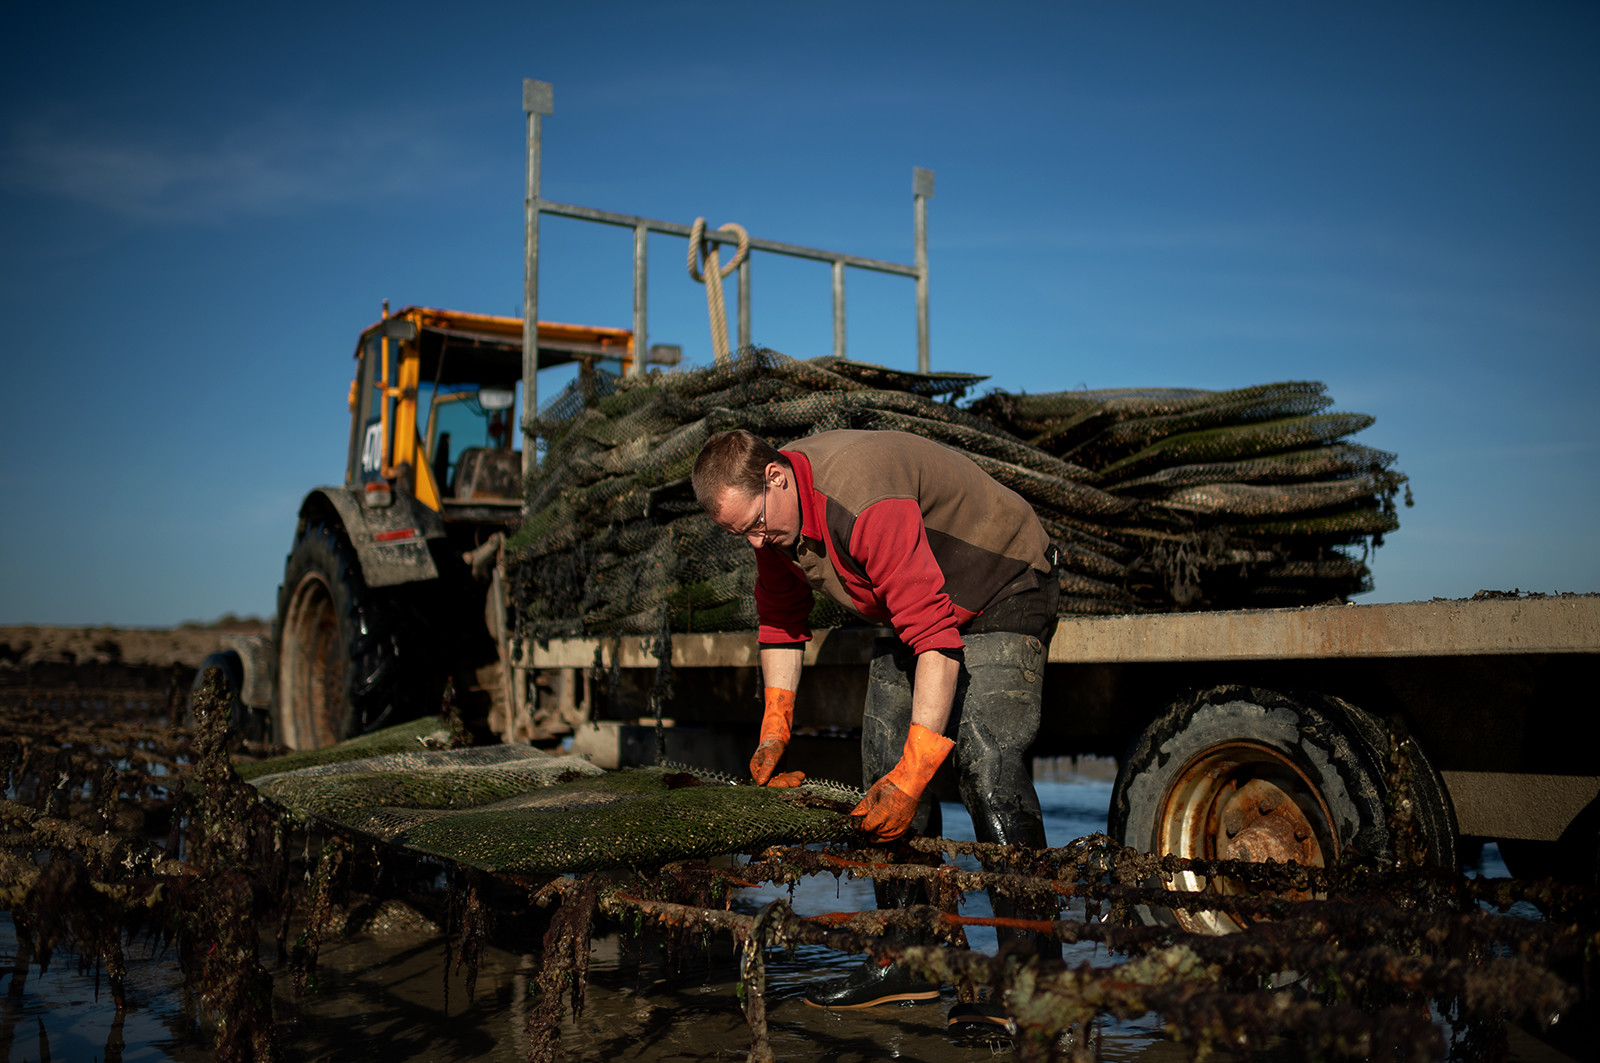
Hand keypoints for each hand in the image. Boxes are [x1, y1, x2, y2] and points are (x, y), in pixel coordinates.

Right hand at [749, 687, 797, 785]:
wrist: (778, 735)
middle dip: (786, 782)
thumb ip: (767, 768)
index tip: (786, 784)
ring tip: (801, 778)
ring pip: (781, 780)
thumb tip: (761, 782)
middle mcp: (762, 772)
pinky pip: (786, 776)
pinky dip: (793, 776)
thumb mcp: (771, 754)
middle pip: (774, 782)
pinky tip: (801, 775)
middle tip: (797, 782)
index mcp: (756, 768)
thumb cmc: (772, 742)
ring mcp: (771, 772)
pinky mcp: (778, 772)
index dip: (775, 784)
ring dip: (791, 779)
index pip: (764, 781)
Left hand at [849, 723, 953, 841]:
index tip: (855, 822)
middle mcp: (889, 825)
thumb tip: (853, 816)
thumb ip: (861, 809)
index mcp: (879, 817)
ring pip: (883, 837)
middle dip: (868, 828)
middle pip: (874, 833)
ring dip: (877, 833)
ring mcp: (899, 827)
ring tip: (873, 827)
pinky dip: (887, 836)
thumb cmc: (891, 786)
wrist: (909, 784)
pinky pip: (894, 837)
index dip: (858, 825)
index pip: (865, 827)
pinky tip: (882, 832)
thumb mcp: (871, 795)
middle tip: (864, 822)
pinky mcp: (905, 827)